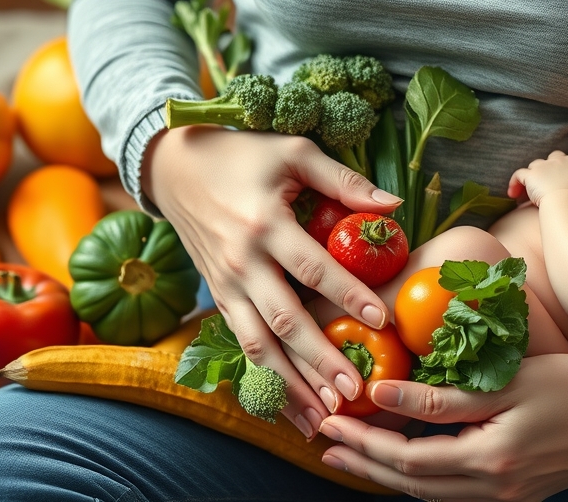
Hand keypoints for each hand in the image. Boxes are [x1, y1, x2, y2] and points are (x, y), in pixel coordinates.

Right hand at [143, 126, 403, 436]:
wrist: (173, 168)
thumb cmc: (243, 155)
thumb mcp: (293, 153)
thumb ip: (343, 181)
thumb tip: (394, 205)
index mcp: (264, 223)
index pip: (312, 267)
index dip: (348, 294)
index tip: (382, 320)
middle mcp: (242, 261)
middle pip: (284, 319)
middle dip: (319, 359)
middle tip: (353, 390)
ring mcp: (226, 284)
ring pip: (258, 345)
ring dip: (290, 384)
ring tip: (323, 415)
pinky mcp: (219, 297)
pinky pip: (243, 345)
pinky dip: (266, 378)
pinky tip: (289, 405)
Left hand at [317, 343, 567, 501]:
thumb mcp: (508, 381)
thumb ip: (442, 395)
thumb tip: (382, 393)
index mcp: (490, 460)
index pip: (407, 458)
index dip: (365, 443)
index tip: (331, 424)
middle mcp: (495, 490)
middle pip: (412, 484)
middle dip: (365, 464)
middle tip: (325, 444)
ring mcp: (507, 498)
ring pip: (430, 494)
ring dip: (388, 474)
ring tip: (353, 454)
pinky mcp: (517, 496)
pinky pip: (455, 493)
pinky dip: (422, 477)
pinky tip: (405, 461)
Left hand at [507, 146, 567, 205]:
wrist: (565, 200)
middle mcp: (558, 160)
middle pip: (555, 155)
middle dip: (555, 163)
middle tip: (555, 177)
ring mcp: (542, 167)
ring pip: (536, 164)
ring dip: (536, 173)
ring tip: (534, 186)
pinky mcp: (530, 176)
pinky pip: (519, 175)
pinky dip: (515, 183)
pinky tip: (513, 193)